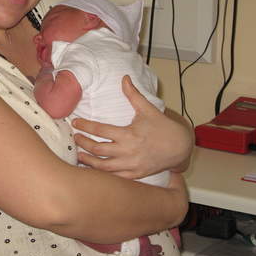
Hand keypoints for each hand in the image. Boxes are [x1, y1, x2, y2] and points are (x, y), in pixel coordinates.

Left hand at [73, 75, 192, 179]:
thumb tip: (124, 78)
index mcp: (129, 134)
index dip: (85, 125)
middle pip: (98, 149)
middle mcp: (128, 151)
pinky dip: (102, 175)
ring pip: (103, 167)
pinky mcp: (135, 174)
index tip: (75, 122)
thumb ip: (133, 94)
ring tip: (78, 154)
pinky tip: (93, 170)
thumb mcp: (148, 109)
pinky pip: (114, 177)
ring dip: (88, 161)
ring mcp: (131, 165)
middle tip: (75, 138)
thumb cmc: (163, 127)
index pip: (101, 130)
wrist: (180, 148)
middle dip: (83, 143)